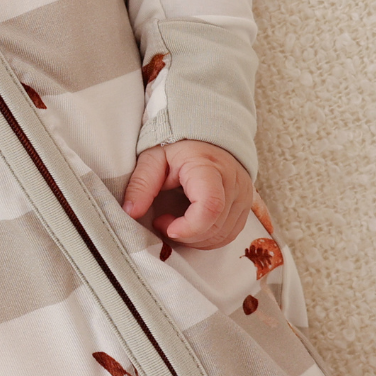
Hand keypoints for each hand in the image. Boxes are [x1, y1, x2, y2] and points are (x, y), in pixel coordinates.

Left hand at [121, 140, 253, 249]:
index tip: (164, 224)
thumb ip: (141, 184)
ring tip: (175, 222)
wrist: (207, 136)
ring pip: (222, 235)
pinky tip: (190, 225)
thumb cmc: (178, 146)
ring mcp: (243, 197)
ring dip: (195, 239)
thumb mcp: (153, 158)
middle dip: (184, 235)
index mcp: (209, 168)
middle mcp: (233, 184)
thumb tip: (130, 212)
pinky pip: (228, 234)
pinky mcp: (245, 206)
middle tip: (162, 221)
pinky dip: (207, 238)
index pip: (210, 207)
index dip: (188, 227)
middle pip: (215, 226)